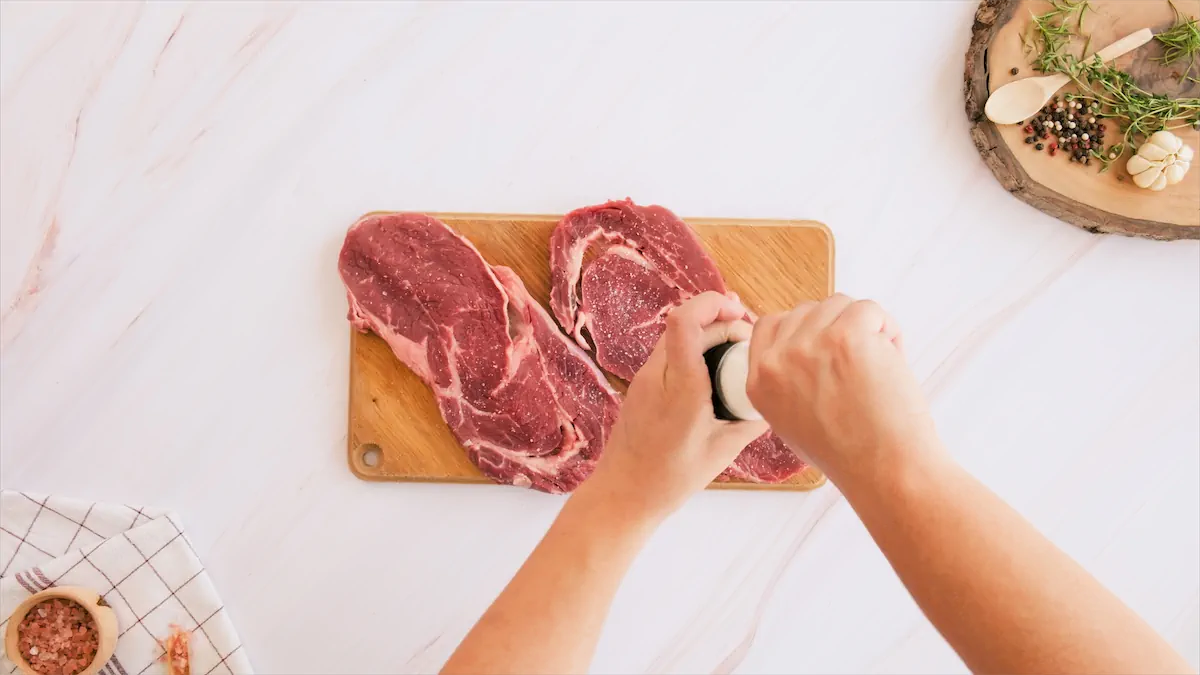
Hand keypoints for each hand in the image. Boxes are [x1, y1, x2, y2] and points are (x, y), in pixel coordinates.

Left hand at [583, 292, 768, 521]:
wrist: (623, 494)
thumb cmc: (669, 479)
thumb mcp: (722, 451)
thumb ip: (750, 421)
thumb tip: (770, 400)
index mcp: (681, 387)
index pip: (686, 321)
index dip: (714, 304)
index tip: (740, 315)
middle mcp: (657, 375)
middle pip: (685, 322)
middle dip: (720, 321)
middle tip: (745, 342)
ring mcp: (643, 379)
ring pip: (675, 337)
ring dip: (705, 335)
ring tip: (731, 356)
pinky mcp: (639, 387)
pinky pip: (667, 355)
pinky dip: (691, 352)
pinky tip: (710, 375)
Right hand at [746, 294, 939, 484]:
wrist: (885, 471)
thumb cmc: (850, 454)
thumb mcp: (792, 423)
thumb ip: (787, 382)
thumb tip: (807, 346)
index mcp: (760, 382)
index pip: (769, 325)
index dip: (803, 328)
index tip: (826, 342)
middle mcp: (778, 361)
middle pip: (806, 311)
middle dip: (837, 327)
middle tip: (859, 361)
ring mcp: (810, 345)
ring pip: (839, 305)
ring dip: (864, 326)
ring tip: (878, 362)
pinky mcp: (846, 335)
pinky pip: (869, 309)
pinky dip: (887, 328)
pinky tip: (892, 357)